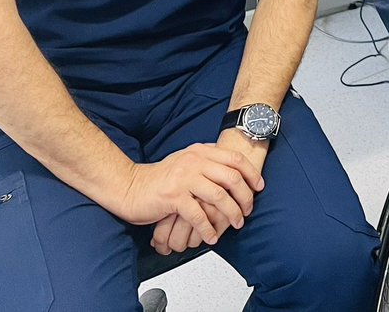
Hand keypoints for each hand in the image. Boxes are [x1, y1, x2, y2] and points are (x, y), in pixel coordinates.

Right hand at [122, 142, 262, 247]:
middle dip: (245, 196)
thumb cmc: (158, 178)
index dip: (251, 174)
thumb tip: (232, 169)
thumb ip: (206, 161)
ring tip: (236, 224)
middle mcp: (194, 161)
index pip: (234, 158)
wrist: (129, 187)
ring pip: (219, 196)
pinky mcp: (174, 196)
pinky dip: (208, 229)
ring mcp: (184, 178)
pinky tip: (211, 237)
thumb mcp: (185, 161)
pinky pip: (199, 215)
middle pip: (232, 177)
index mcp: (199, 151)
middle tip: (247, 210)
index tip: (259, 187)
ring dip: (231, 213)